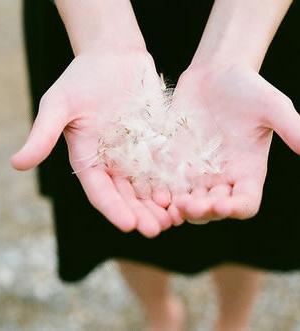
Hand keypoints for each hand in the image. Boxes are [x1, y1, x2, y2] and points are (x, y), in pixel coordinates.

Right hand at [11, 51, 172, 236]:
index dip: (113, 209)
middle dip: (140, 214)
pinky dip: (174, 182)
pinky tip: (186, 192)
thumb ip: (43, 134)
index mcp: (88, 160)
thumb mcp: (59, 104)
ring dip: (159, 205)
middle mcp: (112, 163)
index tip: (129, 225)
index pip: (100, 191)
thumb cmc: (82, 78)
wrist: (113, 56)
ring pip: (148, 187)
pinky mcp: (155, 144)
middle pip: (127, 195)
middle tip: (156, 229)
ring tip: (175, 218)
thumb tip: (16, 164)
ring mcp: (135, 154)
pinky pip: (165, 166)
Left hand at [167, 65, 299, 223]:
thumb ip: (291, 127)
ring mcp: (197, 171)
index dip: (235, 209)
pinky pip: (169, 184)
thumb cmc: (247, 87)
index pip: (245, 203)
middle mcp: (222, 177)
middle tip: (190, 206)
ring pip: (189, 201)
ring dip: (181, 208)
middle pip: (213, 208)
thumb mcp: (271, 105)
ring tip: (172, 204)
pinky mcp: (176, 162)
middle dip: (203, 212)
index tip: (223, 205)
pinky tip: (156, 193)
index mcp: (247, 171)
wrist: (214, 75)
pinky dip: (164, 193)